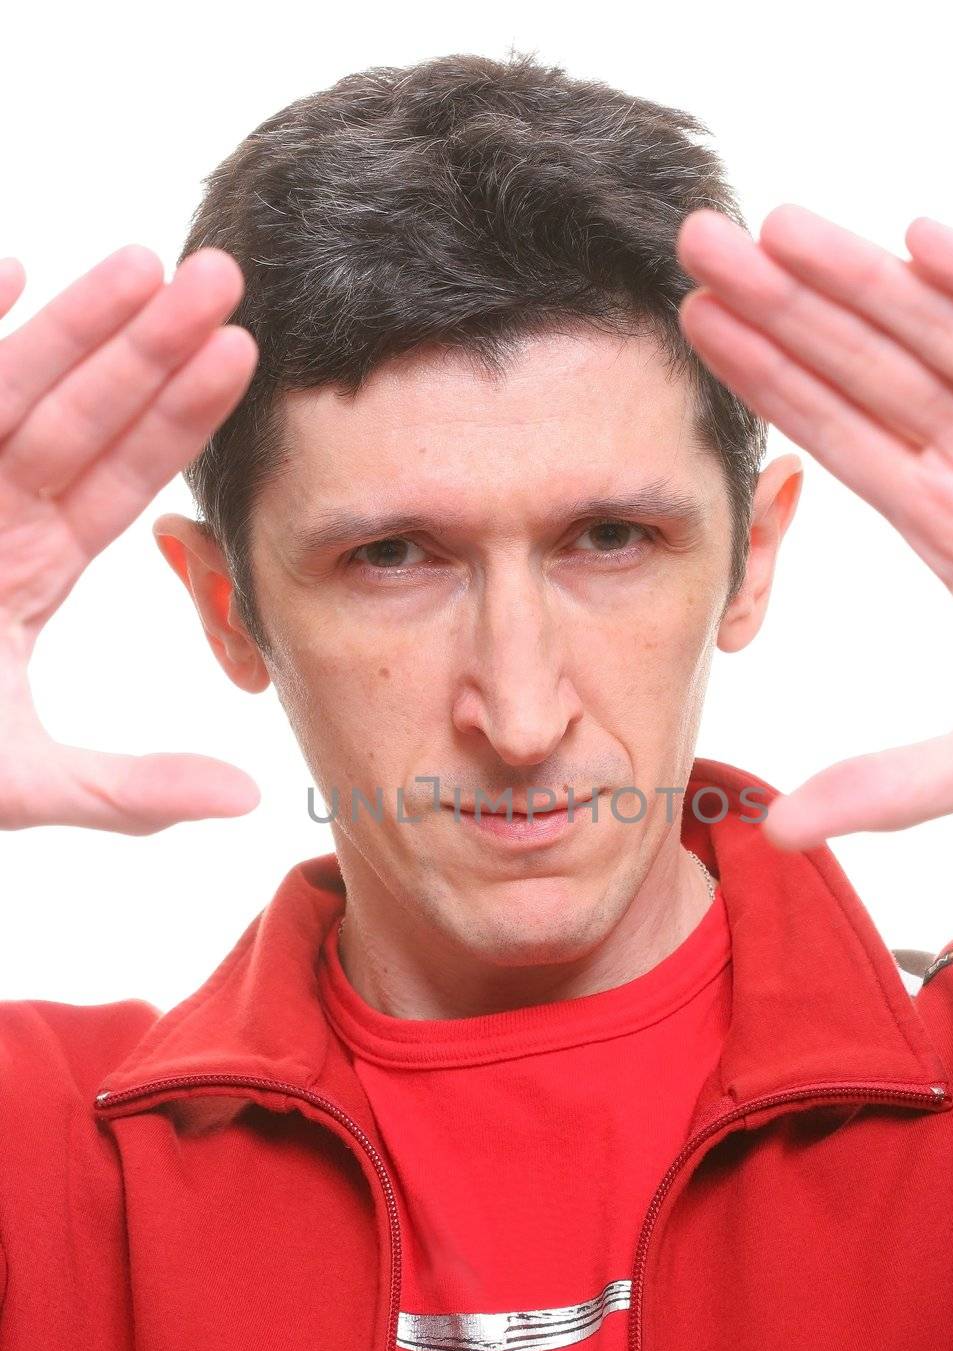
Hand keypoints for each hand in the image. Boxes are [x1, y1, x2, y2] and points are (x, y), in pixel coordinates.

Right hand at [0, 244, 259, 832]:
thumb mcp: (22, 783)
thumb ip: (130, 790)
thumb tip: (245, 801)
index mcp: (27, 567)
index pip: (120, 476)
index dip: (180, 418)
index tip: (244, 360)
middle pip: (80, 416)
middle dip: (149, 349)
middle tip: (223, 279)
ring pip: (8, 388)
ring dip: (72, 325)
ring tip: (146, 264)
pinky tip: (9, 271)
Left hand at [676, 204, 952, 850]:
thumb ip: (894, 786)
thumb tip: (778, 835)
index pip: (844, 436)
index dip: (770, 382)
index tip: (693, 326)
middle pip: (872, 369)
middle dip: (787, 307)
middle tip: (695, 242)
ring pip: (946, 338)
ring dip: (861, 282)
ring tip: (771, 228)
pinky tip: (920, 245)